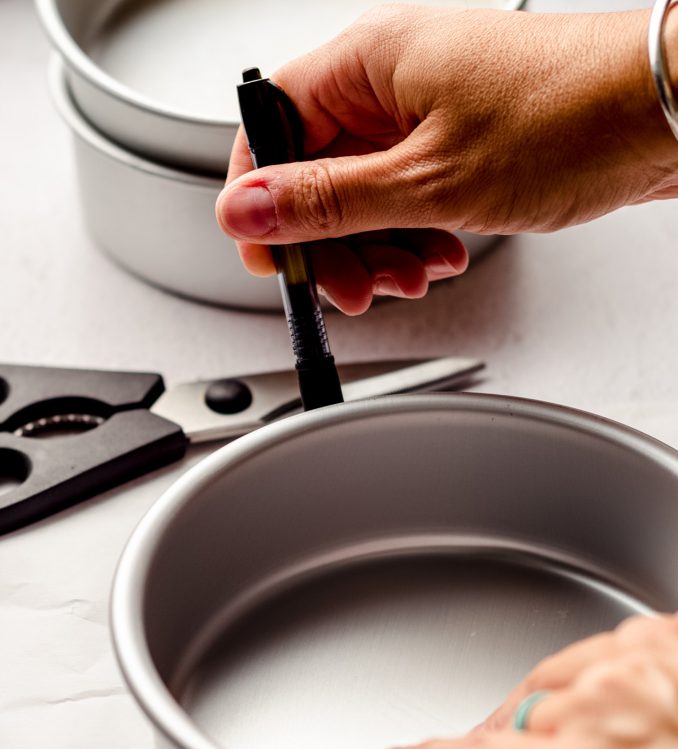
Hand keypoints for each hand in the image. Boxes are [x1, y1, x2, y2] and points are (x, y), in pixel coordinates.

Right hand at [216, 5, 677, 313]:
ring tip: (413, 274)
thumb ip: (327, 202)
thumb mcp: (427, 181)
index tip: (274, 255)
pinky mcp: (456, 136)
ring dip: (377, 246)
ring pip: (361, 191)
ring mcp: (424, 108)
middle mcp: (388, 79)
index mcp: (365, 62)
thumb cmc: (567, 119)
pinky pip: (405, 192)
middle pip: (313, 169)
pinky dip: (413, 232)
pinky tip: (440, 253)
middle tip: (356, 287)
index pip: (268, 128)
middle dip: (331, 241)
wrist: (663, 112)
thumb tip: (245, 211)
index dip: (259, 200)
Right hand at [381, 614, 677, 748]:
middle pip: (518, 716)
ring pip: (560, 672)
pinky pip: (613, 641)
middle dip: (515, 743)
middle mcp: (595, 709)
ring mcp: (633, 666)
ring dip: (560, 702)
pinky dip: (608, 666)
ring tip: (580, 730)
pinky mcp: (667, 638)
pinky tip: (617, 681)